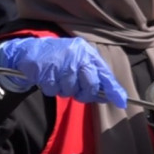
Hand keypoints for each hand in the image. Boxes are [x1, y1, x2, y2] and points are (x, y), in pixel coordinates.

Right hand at [0, 37, 127, 107]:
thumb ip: (94, 75)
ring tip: (59, 79)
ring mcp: (62, 62)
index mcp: (89, 53)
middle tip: (79, 93)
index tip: (122, 102)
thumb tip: (108, 95)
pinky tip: (49, 78)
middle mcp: (78, 56)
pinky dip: (51, 89)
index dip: (114, 90)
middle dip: (86, 94)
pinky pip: (53, 90)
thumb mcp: (80, 61)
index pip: (105, 74)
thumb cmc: (61, 59)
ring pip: (71, 90)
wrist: (32, 50)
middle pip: (91, 85)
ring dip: (65, 90)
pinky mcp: (46, 70)